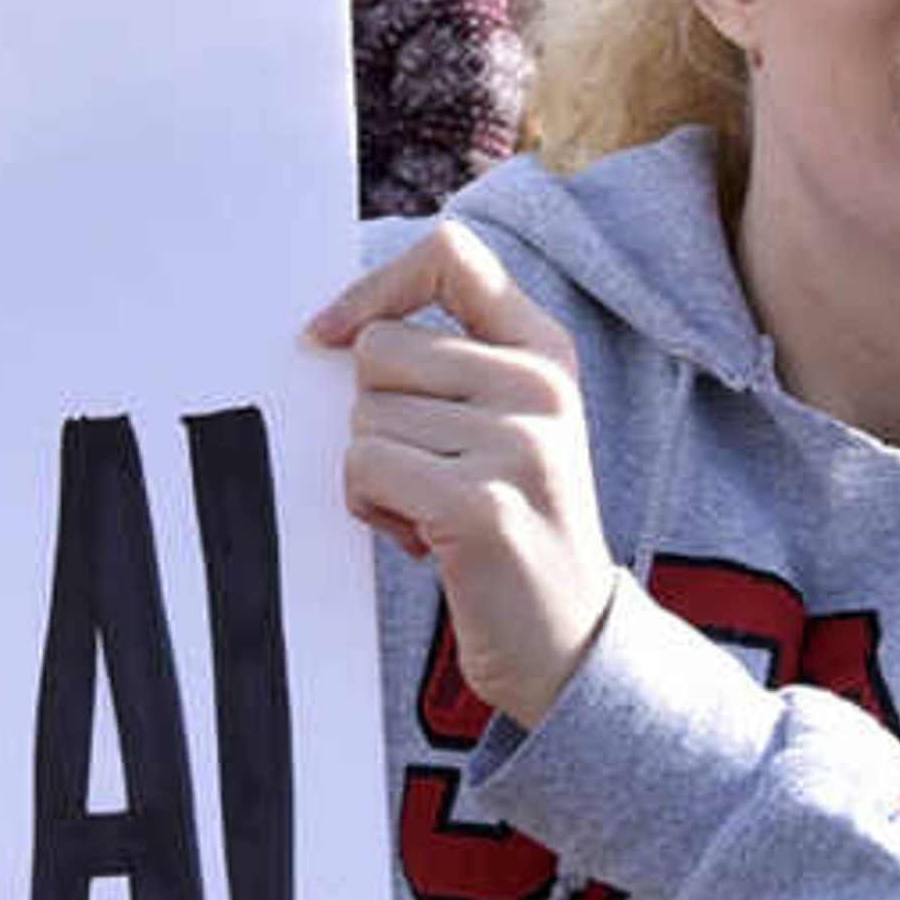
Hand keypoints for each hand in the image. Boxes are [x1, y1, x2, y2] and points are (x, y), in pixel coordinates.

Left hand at [306, 222, 614, 726]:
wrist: (568, 642)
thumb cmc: (512, 525)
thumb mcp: (508, 424)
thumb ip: (448, 365)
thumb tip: (333, 329)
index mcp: (545, 352)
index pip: (450, 257)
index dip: (376, 287)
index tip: (331, 334)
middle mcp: (540, 388)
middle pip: (378, 348)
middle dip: (372, 416)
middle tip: (424, 472)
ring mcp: (516, 446)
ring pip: (363, 418)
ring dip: (374, 473)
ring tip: (432, 511)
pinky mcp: (478, 506)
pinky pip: (364, 470)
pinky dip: (372, 508)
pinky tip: (422, 540)